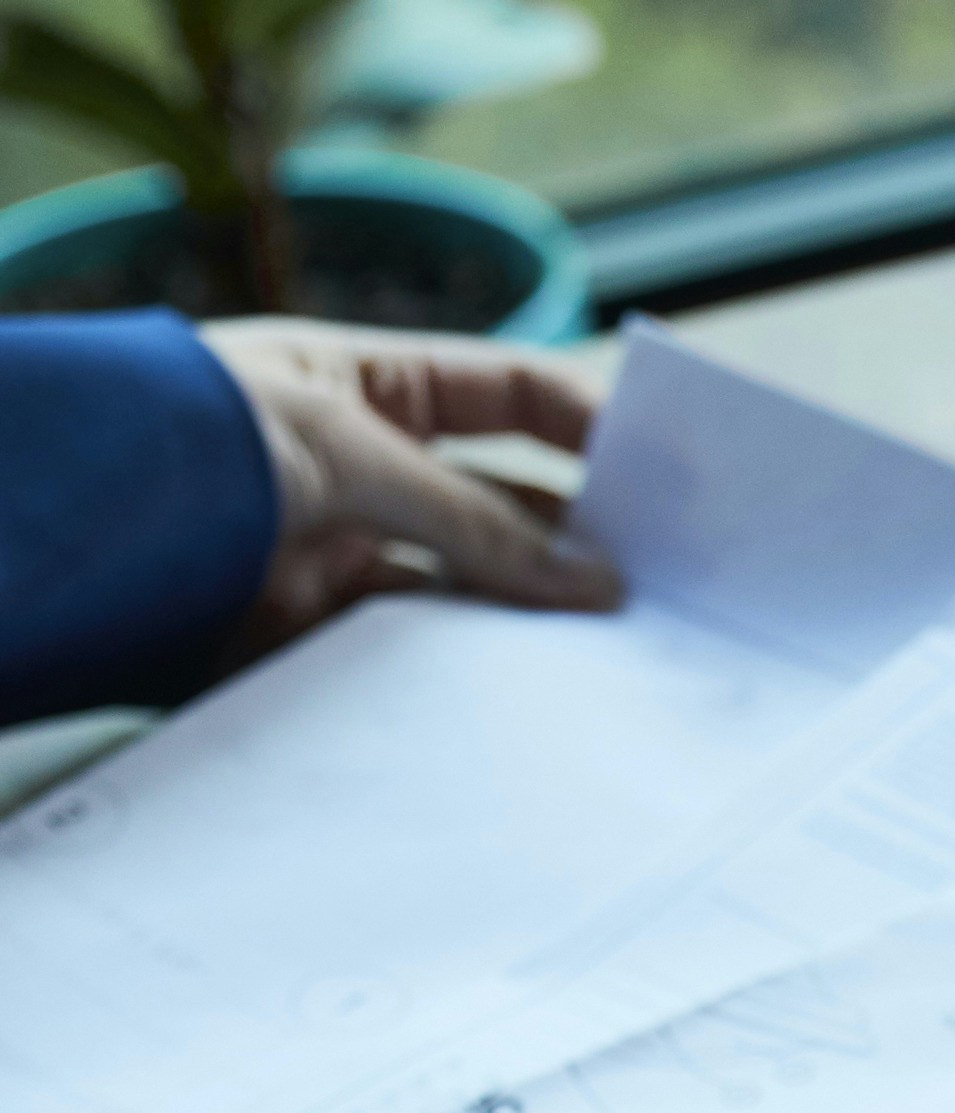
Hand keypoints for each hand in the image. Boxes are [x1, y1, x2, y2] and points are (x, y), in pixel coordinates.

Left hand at [200, 321, 620, 651]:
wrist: (91, 525)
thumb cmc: (206, 441)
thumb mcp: (354, 454)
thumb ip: (475, 523)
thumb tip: (593, 582)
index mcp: (367, 386)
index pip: (503, 394)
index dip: (583, 421)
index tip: (662, 472)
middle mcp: (363, 465)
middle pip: (500, 499)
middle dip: (574, 534)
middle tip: (655, 578)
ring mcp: (342, 551)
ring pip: (467, 583)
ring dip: (528, 610)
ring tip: (606, 643)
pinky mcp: (319, 633)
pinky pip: (414, 653)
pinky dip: (467, 669)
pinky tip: (521, 681)